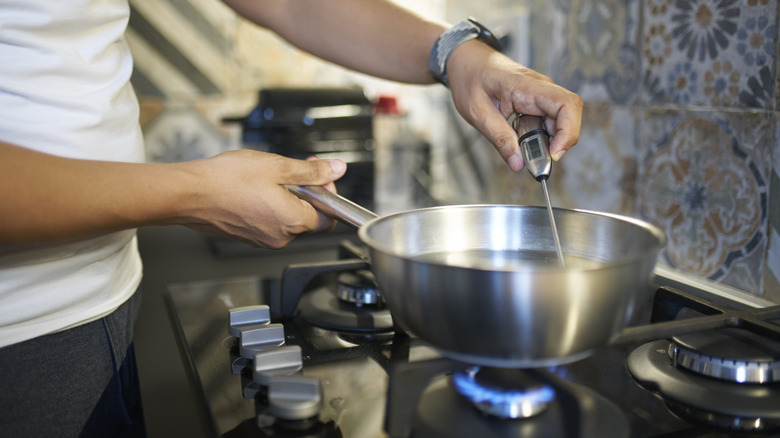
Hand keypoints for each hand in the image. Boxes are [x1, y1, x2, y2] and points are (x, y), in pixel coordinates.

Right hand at [178, 150, 346, 248]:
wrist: (188, 194)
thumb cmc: (226, 180)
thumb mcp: (277, 166)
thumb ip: (311, 171)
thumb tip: (335, 170)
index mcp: (293, 222)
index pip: (329, 218)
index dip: (327, 195)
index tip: (318, 178)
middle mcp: (280, 237)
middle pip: (308, 219)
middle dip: (306, 194)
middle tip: (291, 172)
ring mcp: (262, 240)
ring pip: (287, 220)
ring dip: (286, 199)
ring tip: (267, 179)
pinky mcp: (247, 237)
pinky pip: (268, 222)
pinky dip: (268, 207)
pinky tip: (253, 190)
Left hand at [445, 40, 582, 171]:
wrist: (467, 61)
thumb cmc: (471, 79)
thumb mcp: (478, 113)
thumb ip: (500, 139)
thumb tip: (518, 164)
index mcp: (528, 86)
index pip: (568, 104)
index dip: (568, 132)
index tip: (553, 154)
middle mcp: (541, 88)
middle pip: (569, 116)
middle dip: (559, 141)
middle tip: (535, 158)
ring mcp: (541, 95)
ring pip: (560, 122)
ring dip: (547, 141)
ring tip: (521, 148)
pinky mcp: (537, 102)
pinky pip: (548, 122)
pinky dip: (539, 137)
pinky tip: (521, 140)